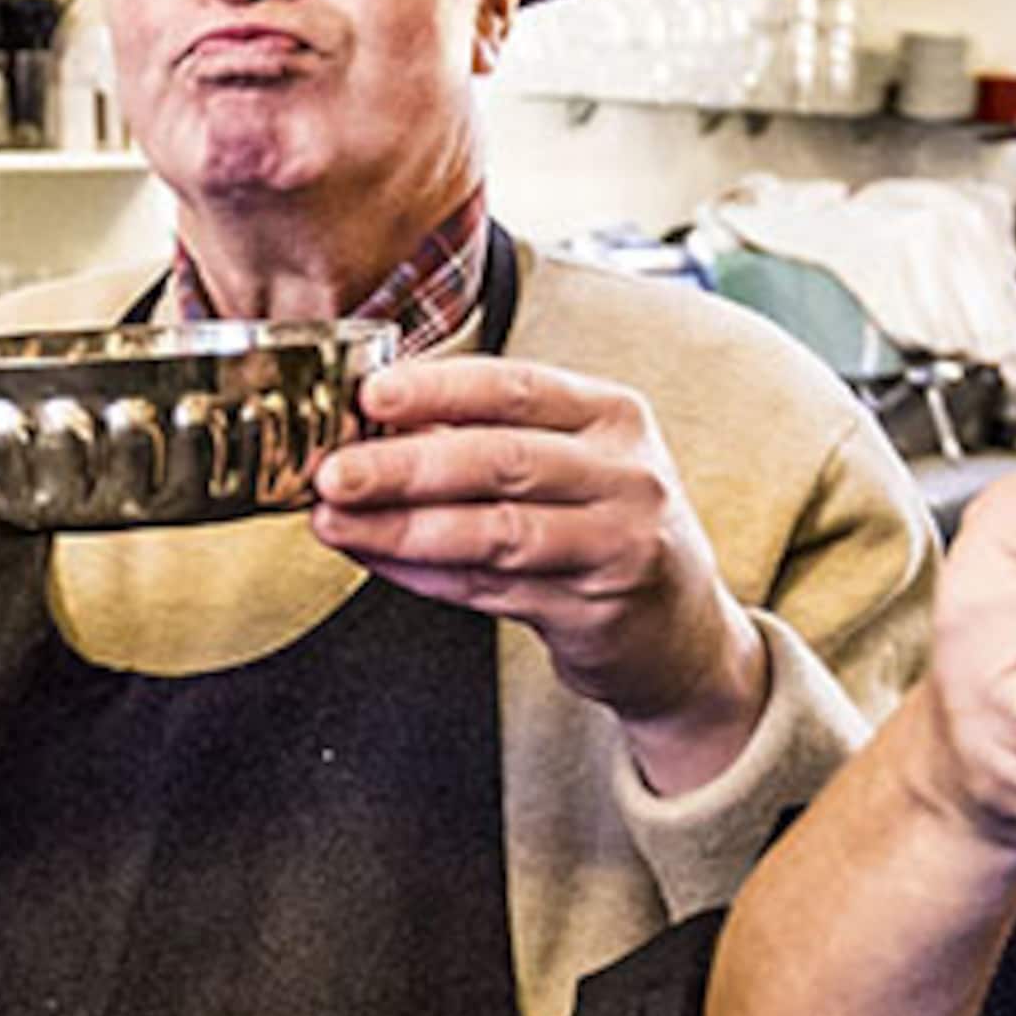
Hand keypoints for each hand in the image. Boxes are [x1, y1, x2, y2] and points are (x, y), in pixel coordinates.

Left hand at [310, 357, 766, 786]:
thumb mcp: (568, 461)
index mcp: (611, 414)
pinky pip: (492, 587)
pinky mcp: (596, 610)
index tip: (370, 394)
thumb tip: (371, 420)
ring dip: (402, 527)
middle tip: (335, 471)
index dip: (438, 388)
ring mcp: (618, 544)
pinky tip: (378, 559)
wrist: (680, 630)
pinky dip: (425, 574)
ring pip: (494, 530)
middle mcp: (624, 474)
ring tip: (337, 522)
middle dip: (405, 464)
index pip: (515, 386)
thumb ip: (484, 434)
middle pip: (501, 459)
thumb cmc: (602, 526)